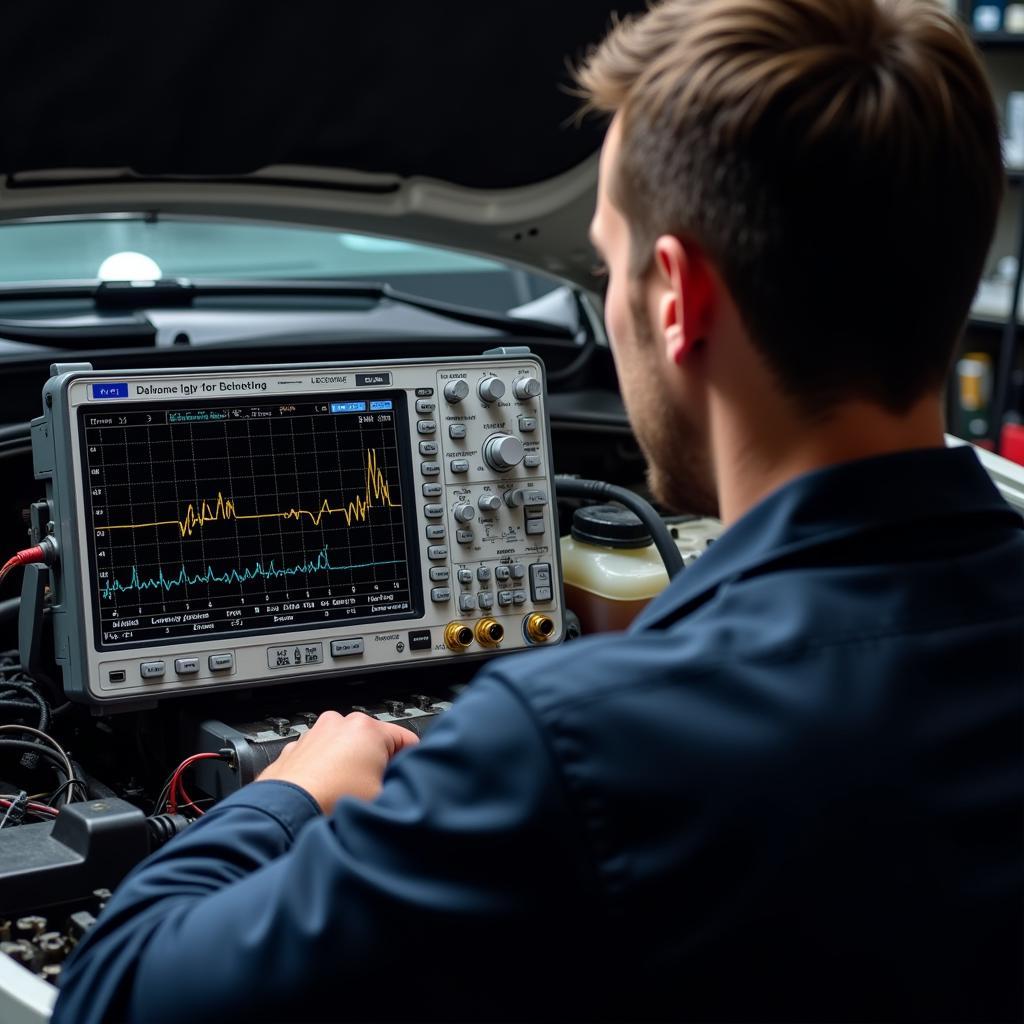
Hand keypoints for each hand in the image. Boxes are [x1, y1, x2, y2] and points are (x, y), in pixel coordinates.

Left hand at [256, 711, 418, 812]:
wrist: (284, 814)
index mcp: (367, 728)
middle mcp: (340, 723)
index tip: (404, 779)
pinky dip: (326, 770)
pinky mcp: (296, 748)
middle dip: (377, 765)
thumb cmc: (329, 803)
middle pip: (375, 743)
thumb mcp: (382, 797)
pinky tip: (326, 792)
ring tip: (345, 794)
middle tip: (374, 791)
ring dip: (350, 767)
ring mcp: (315, 733)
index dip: (409, 764)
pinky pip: (322, 756)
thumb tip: (404, 787)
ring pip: (346, 748)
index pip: (407, 740)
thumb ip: (400, 786)